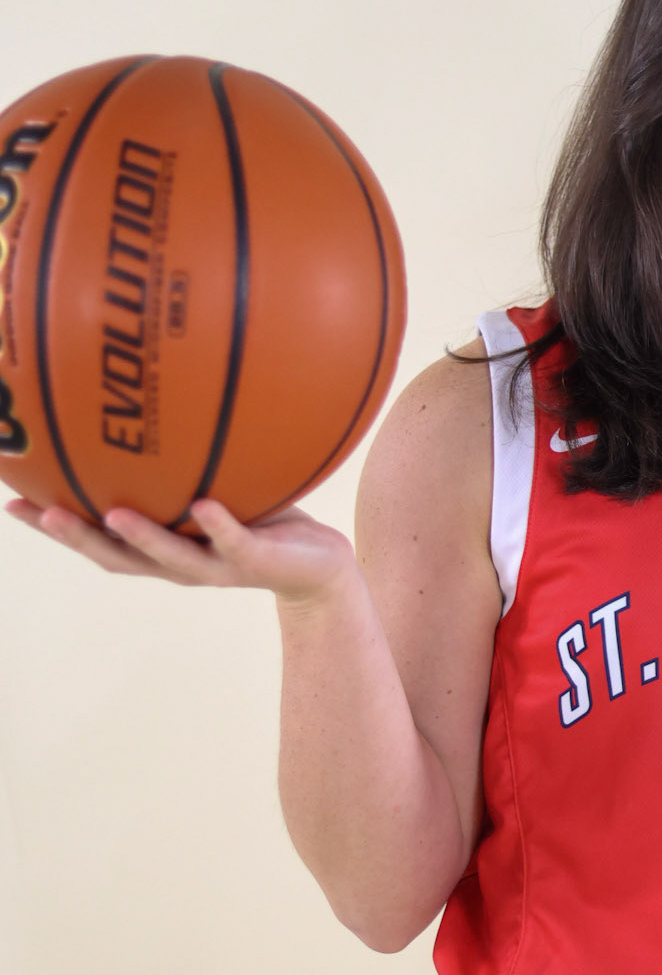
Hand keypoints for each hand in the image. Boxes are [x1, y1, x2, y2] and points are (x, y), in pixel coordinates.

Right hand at [4, 494, 357, 607]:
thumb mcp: (213, 487)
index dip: (53, 524)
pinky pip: (235, 542)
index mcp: (159, 548)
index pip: (96, 538)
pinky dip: (219, 526)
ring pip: (170, 556)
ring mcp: (216, 565)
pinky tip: (203, 506)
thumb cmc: (258, 520)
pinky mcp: (257, 561)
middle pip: (117, 555)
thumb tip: (146, 407)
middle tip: (41, 511)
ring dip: (141, 536)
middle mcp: (179, 564)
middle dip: (78, 536)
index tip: (12, 500)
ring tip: (112, 513)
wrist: (318, 568)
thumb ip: (180, 464)